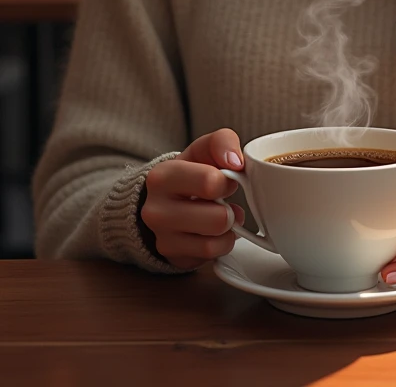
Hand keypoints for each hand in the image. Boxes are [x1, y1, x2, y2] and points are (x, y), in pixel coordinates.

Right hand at [140, 128, 245, 269]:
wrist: (163, 199)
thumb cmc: (189, 172)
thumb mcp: (202, 150)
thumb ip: (221, 142)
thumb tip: (237, 161)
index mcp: (162, 176)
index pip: (210, 182)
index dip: (228, 182)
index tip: (225, 180)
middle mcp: (156, 210)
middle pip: (218, 218)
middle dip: (229, 209)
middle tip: (223, 201)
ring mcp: (162, 238)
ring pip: (214, 242)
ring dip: (227, 229)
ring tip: (221, 216)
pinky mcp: (172, 257)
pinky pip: (211, 256)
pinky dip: (221, 244)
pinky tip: (215, 232)